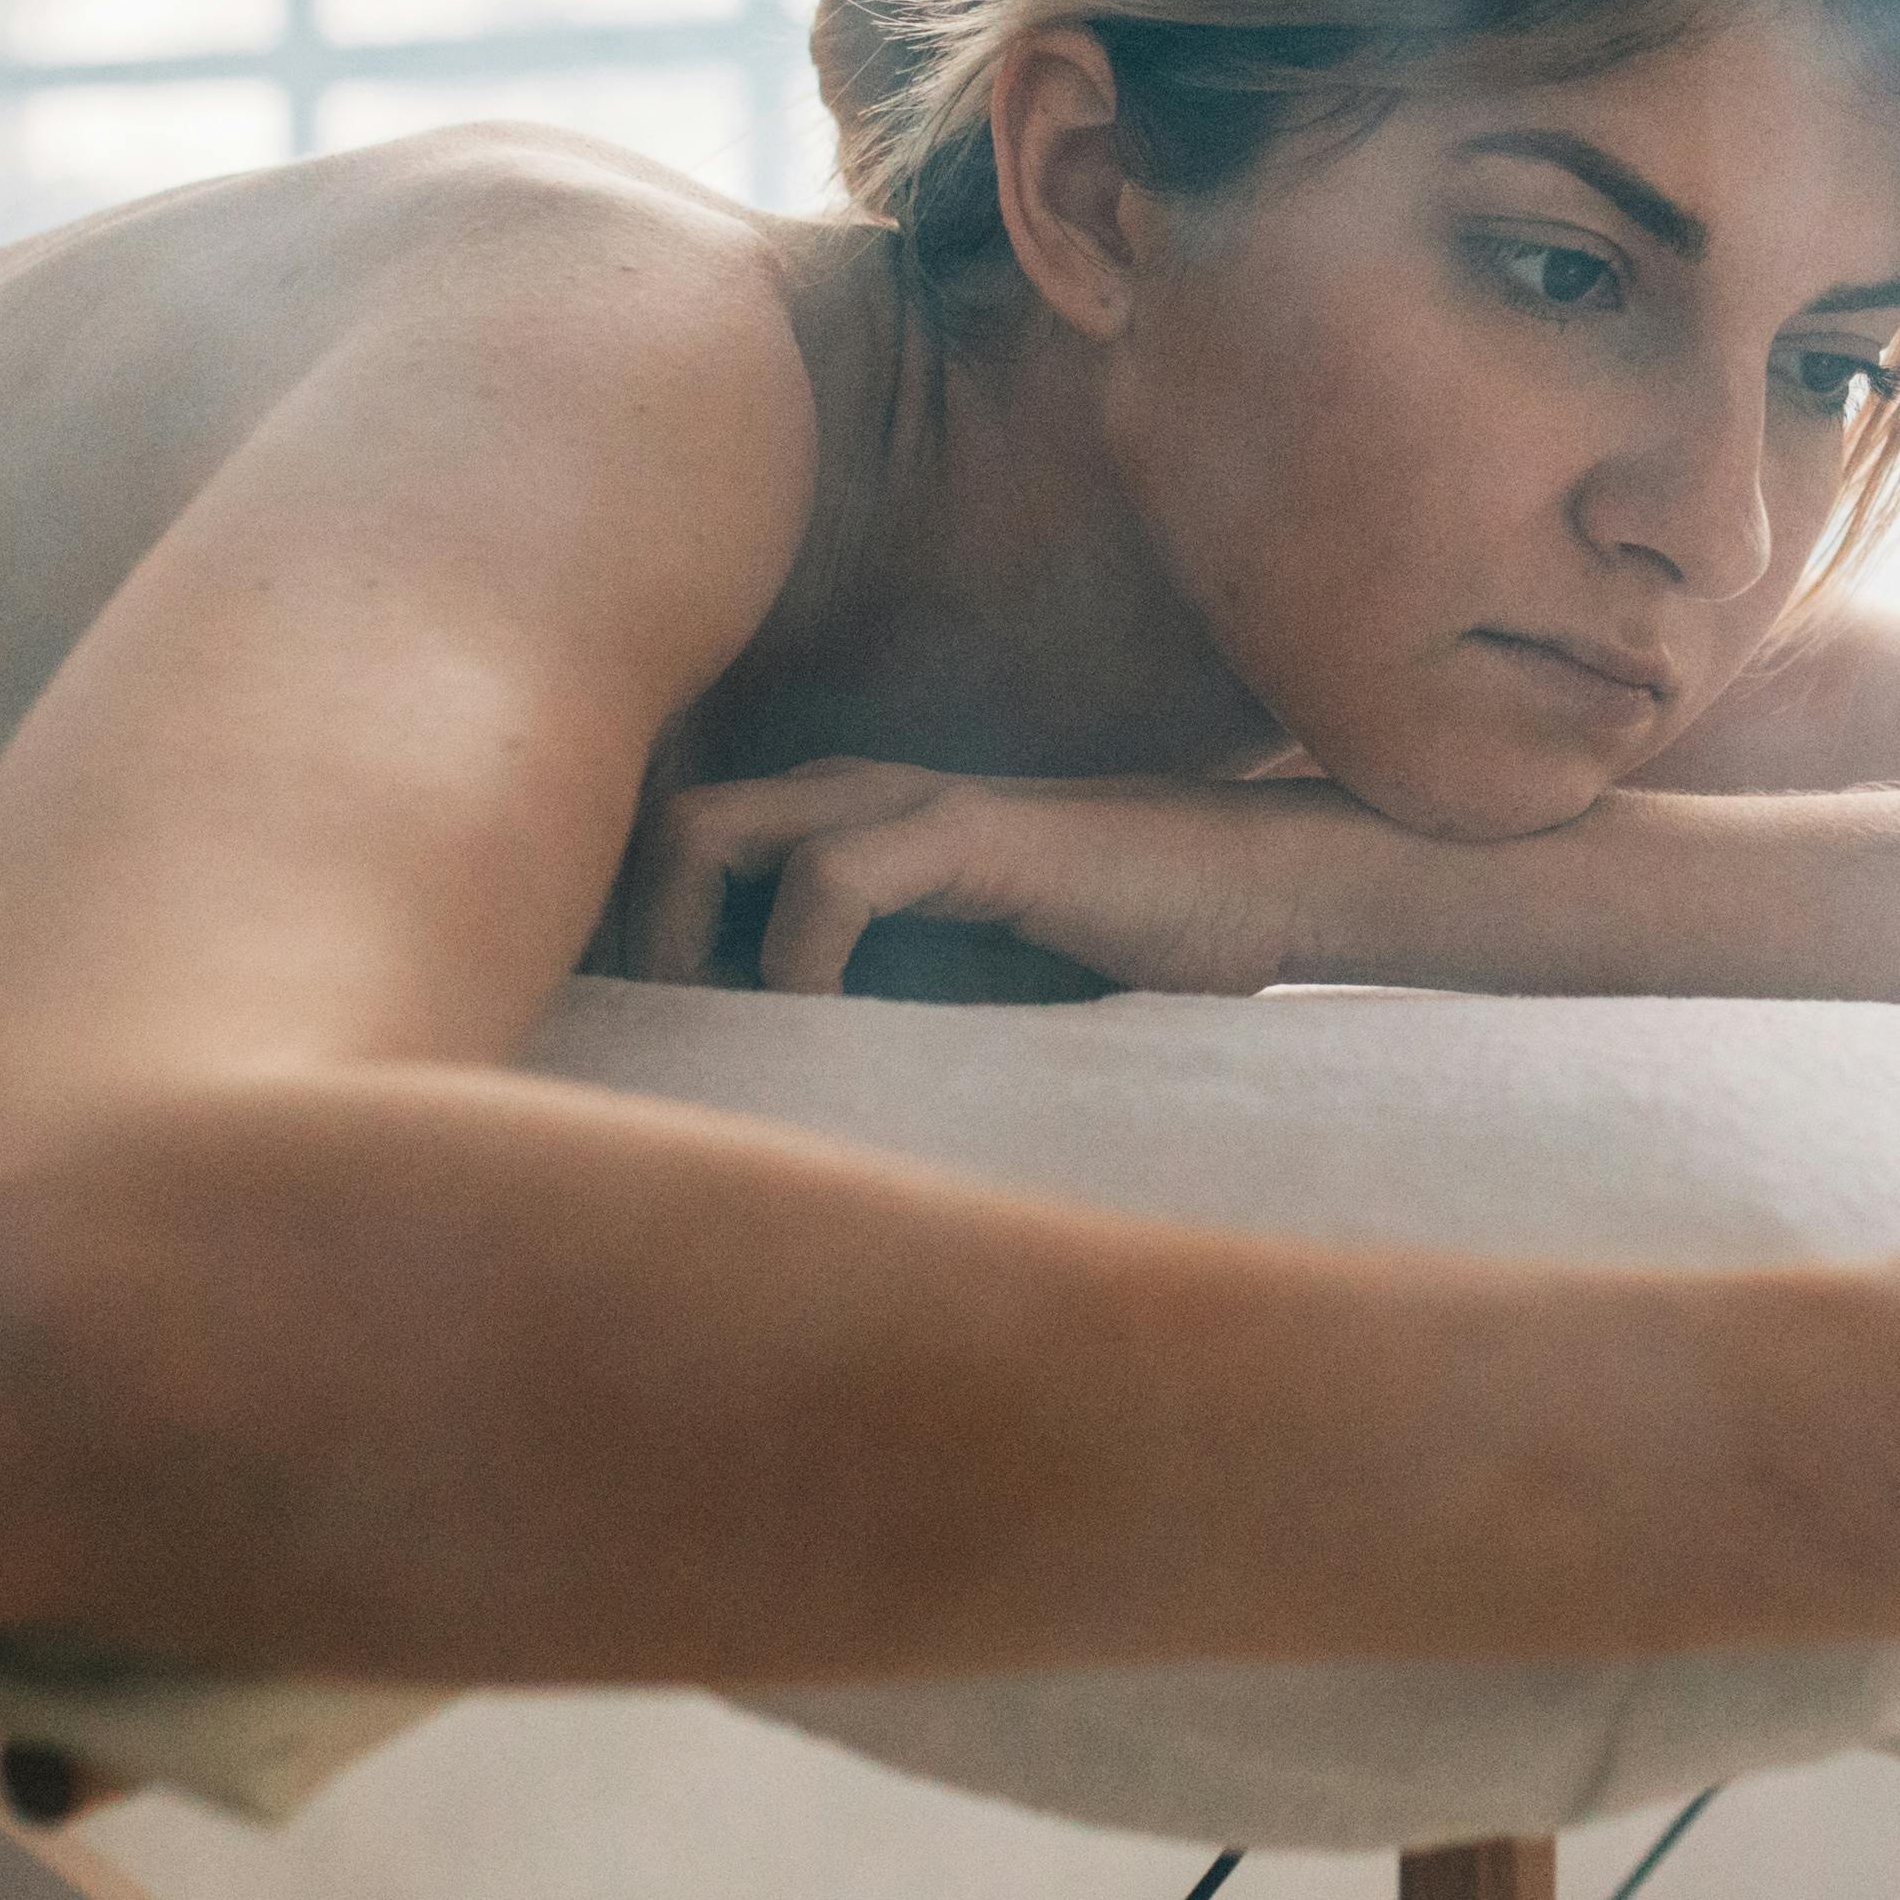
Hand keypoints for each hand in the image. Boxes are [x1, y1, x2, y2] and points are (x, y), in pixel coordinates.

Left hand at [617, 760, 1377, 1000]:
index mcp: (836, 824)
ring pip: (701, 833)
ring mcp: (900, 801)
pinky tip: (832, 1033)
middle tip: (676, 1054)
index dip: (643, 952)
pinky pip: (825, 880)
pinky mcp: (965, 831)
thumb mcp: (952, 993)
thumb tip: (741, 1106)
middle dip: (637, 945)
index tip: (661, 1057)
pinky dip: (798, 965)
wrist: (1262, 889)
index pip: (670, 860)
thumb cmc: (1114, 954)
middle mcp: (845, 793)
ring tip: (730, 1046)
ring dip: (687, 949)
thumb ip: (859, 1013)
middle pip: (656, 832)